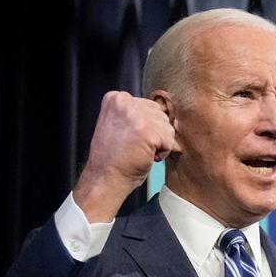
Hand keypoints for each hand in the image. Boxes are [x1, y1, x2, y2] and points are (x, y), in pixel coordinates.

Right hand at [73, 91, 175, 221]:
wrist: (105, 178)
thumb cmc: (114, 158)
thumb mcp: (120, 125)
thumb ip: (136, 114)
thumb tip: (166, 113)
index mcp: (116, 98)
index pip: (149, 107)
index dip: (145, 127)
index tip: (129, 139)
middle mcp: (124, 102)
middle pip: (160, 114)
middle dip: (154, 134)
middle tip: (134, 147)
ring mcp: (135, 115)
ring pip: (167, 127)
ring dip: (158, 144)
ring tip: (138, 151)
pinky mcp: (147, 130)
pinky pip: (169, 141)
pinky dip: (162, 153)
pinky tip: (144, 157)